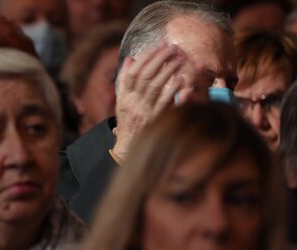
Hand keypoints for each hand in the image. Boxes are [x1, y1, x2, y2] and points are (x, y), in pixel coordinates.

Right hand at [113, 43, 195, 158]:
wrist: (128, 146)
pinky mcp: (155, 118)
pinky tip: (182, 79)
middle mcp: (132, 102)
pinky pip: (165, 100)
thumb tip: (131, 59)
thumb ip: (125, 80)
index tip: (156, 47)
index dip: (145, 58)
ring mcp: (144, 110)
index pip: (132, 72)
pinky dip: (173, 88)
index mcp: (123, 97)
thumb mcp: (122, 101)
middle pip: (145, 75)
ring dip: (168, 69)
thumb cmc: (128, 121)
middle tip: (172, 47)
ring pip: (155, 85)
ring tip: (179, 58)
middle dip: (159, 59)